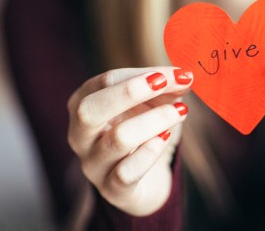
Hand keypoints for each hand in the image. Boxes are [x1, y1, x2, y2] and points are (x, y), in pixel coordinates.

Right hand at [67, 67, 192, 215]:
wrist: (146, 183)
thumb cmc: (145, 134)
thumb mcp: (153, 106)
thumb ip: (166, 90)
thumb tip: (184, 78)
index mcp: (83, 104)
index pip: (107, 81)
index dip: (143, 74)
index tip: (179, 72)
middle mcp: (80, 135)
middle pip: (91, 109)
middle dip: (131, 92)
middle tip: (166, 83)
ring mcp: (93, 165)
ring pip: (117, 139)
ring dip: (154, 120)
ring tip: (181, 111)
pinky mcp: (112, 190)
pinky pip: (126, 172)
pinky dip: (149, 152)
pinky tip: (166, 138)